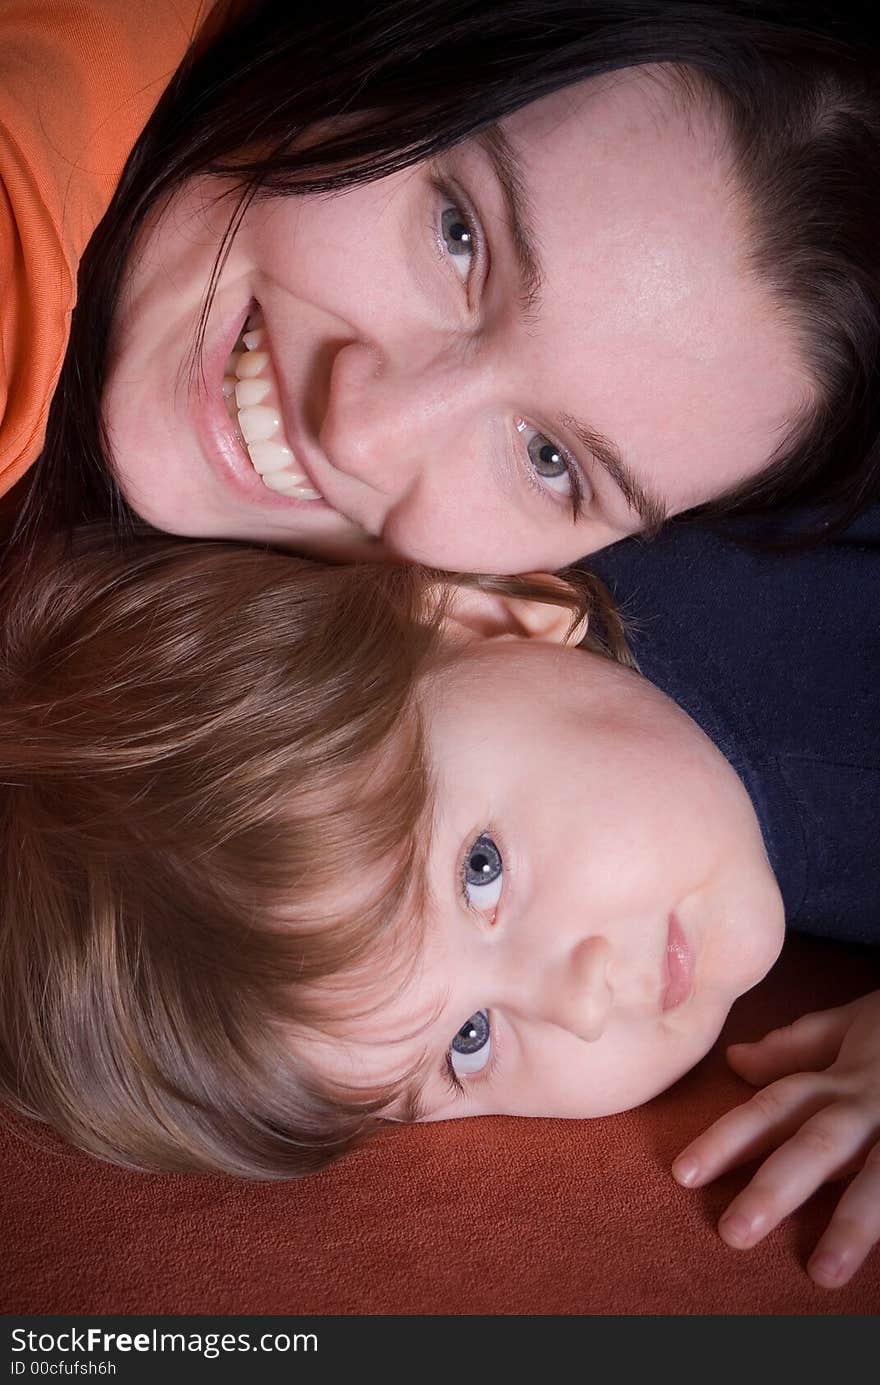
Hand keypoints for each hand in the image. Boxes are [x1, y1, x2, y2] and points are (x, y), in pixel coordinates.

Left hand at [671, 991, 879, 1288]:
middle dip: (776, 1188)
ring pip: (879, 1177)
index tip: (682, 1175)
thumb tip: (735, 1060)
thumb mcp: (852, 1026)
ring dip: (851, 1223)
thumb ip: (797, 1048)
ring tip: (824, 1272)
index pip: (773, 1108)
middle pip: (817, 1145)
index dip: (727, 1138)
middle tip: (733, 1233)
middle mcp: (870, 1105)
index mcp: (841, 1079)